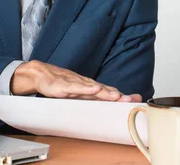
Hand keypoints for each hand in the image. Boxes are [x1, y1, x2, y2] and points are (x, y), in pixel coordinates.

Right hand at [10, 60, 140, 101]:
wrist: (43, 75)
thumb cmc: (62, 84)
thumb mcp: (79, 93)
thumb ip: (92, 98)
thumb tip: (105, 104)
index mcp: (91, 87)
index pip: (110, 92)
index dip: (123, 96)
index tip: (136, 99)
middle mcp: (87, 84)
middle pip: (106, 90)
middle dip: (119, 95)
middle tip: (131, 99)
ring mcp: (77, 84)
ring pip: (94, 89)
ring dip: (106, 92)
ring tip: (117, 96)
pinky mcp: (65, 85)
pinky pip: (77, 87)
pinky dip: (87, 88)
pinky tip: (95, 89)